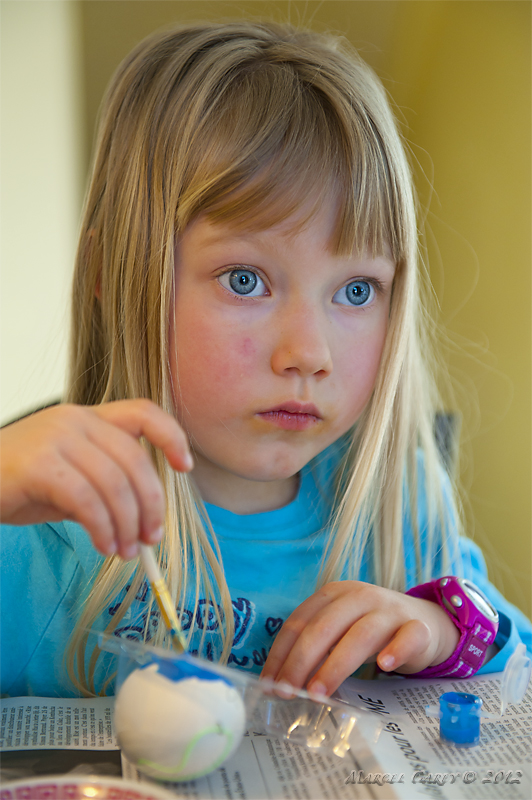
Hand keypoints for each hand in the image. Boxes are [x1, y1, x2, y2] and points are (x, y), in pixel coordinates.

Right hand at [0, 399, 192, 558]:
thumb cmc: (14, 482)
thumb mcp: (67, 479)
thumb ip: (103, 488)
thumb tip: (142, 522)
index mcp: (87, 418)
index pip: (143, 412)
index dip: (172, 436)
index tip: (184, 467)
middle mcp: (75, 420)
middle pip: (135, 459)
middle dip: (151, 503)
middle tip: (151, 538)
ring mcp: (56, 438)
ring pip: (115, 483)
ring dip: (127, 524)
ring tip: (125, 551)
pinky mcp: (39, 465)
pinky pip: (88, 500)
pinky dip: (103, 528)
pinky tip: (103, 544)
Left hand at [261, 580, 459, 695]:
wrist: (425, 621)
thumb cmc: (372, 629)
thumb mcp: (340, 629)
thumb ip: (316, 647)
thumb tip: (282, 682)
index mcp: (335, 593)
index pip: (300, 621)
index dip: (282, 652)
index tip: (269, 683)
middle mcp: (360, 596)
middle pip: (325, 627)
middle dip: (301, 661)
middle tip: (288, 691)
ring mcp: (390, 610)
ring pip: (360, 635)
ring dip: (336, 665)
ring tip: (318, 693)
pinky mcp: (418, 627)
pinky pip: (408, 637)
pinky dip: (395, 650)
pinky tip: (384, 666)